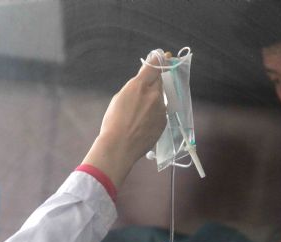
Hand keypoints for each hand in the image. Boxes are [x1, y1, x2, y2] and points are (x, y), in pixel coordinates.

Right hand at [82, 55, 166, 187]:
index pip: (154, 66)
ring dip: (152, 101)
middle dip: (153, 83)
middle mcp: (154, 95)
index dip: (160, 60)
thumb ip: (135, 87)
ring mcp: (161, 109)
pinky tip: (142, 123)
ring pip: (159, 99)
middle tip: (144, 91)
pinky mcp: (164, 122)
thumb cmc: (114, 122)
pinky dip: (154, 114)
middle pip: (158, 82)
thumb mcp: (120, 98)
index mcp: (140, 86)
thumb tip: (143, 84)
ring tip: (138, 114)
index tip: (166, 56)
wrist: (120, 146)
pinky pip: (160, 112)